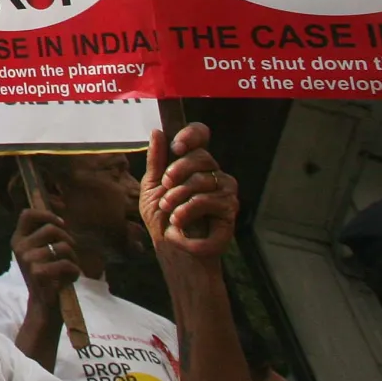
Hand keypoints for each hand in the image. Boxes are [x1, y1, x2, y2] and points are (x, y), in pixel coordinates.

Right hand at [10, 205, 80, 308]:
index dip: (47, 214)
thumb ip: (46, 233)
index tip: (62, 223)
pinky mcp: (39, 273)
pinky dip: (74, 270)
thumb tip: (60, 208)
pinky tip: (71, 277)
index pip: (28, 214)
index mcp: (18, 239)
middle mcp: (20, 247)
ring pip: (62, 246)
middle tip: (70, 252)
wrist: (44, 305)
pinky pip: (66, 263)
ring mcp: (28, 260)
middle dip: (68, 239)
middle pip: (52, 228)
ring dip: (73, 257)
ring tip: (71, 266)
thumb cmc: (48, 274)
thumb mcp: (41, 251)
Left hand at [141, 121, 237, 263]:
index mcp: (192, 163)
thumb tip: (157, 132)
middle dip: (177, 171)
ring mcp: (224, 188)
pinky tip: (179, 220)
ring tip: (169, 209)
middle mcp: (211, 172)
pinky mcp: (229, 207)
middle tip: (166, 186)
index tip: (176, 146)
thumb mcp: (151, 186)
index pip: (200, 135)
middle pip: (201, 156)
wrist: (172, 248)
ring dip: (179, 195)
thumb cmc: (162, 218)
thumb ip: (156, 160)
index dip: (192, 134)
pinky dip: (188, 210)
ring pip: (203, 178)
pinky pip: (209, 199)